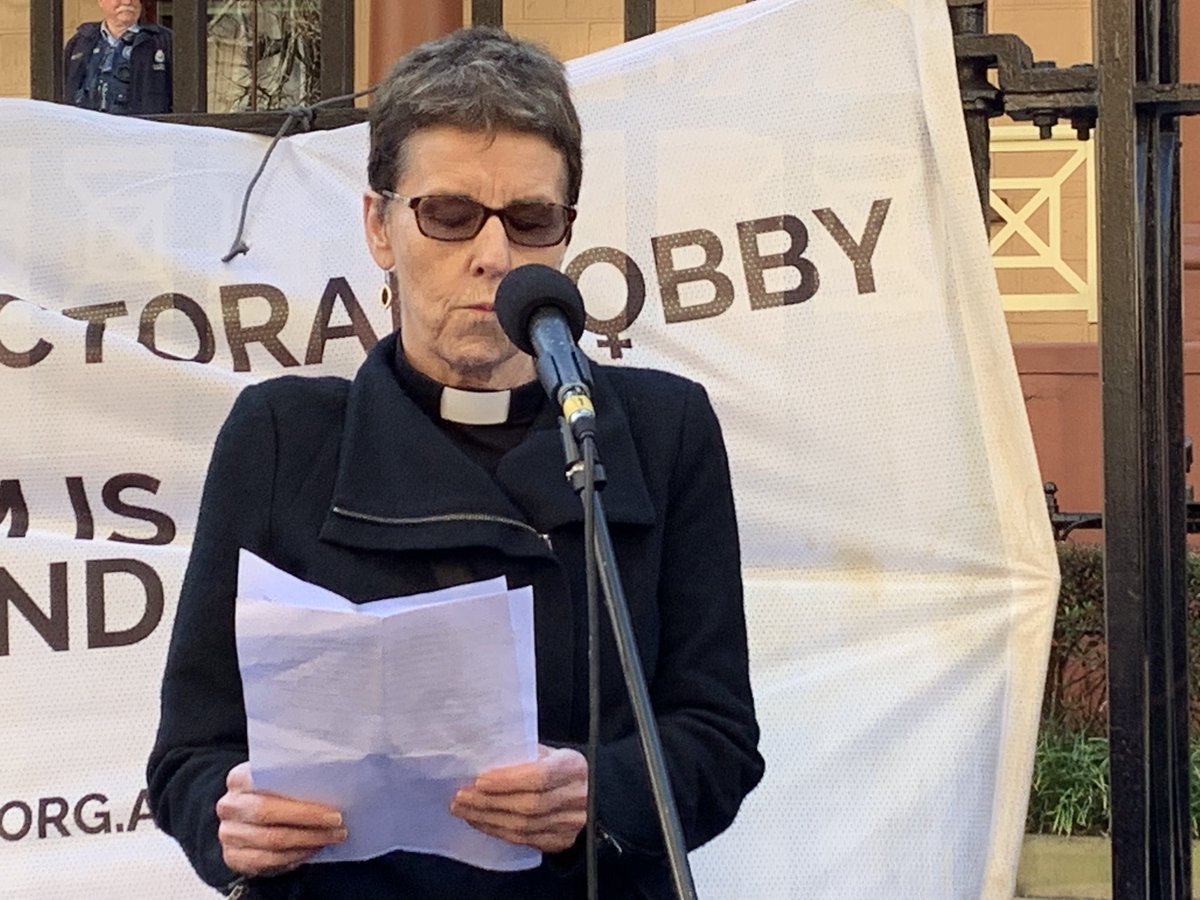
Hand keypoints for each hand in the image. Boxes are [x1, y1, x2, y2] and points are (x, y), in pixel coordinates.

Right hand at [216, 761, 347, 877]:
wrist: (244, 815)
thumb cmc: (269, 792)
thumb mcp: (277, 777)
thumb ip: (294, 776)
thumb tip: (332, 782)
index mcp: (239, 778)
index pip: (270, 786)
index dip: (302, 800)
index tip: (333, 808)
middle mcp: (230, 806)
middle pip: (270, 814)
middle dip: (309, 821)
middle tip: (337, 823)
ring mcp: (229, 834)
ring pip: (272, 841)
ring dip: (308, 840)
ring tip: (332, 836)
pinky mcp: (234, 857)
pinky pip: (268, 861)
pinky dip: (296, 855)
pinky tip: (313, 848)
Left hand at [450, 745, 587, 852]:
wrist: (591, 792)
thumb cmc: (560, 767)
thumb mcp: (549, 752)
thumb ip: (524, 755)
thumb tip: (485, 760)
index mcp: (573, 767)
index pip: (540, 777)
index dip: (508, 781)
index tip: (480, 780)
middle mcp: (576, 797)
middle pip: (529, 805)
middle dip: (489, 802)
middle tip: (461, 797)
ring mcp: (570, 824)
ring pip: (524, 827)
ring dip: (488, 819)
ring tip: (463, 810)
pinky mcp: (561, 841)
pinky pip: (524, 841)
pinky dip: (497, 831)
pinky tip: (480, 822)